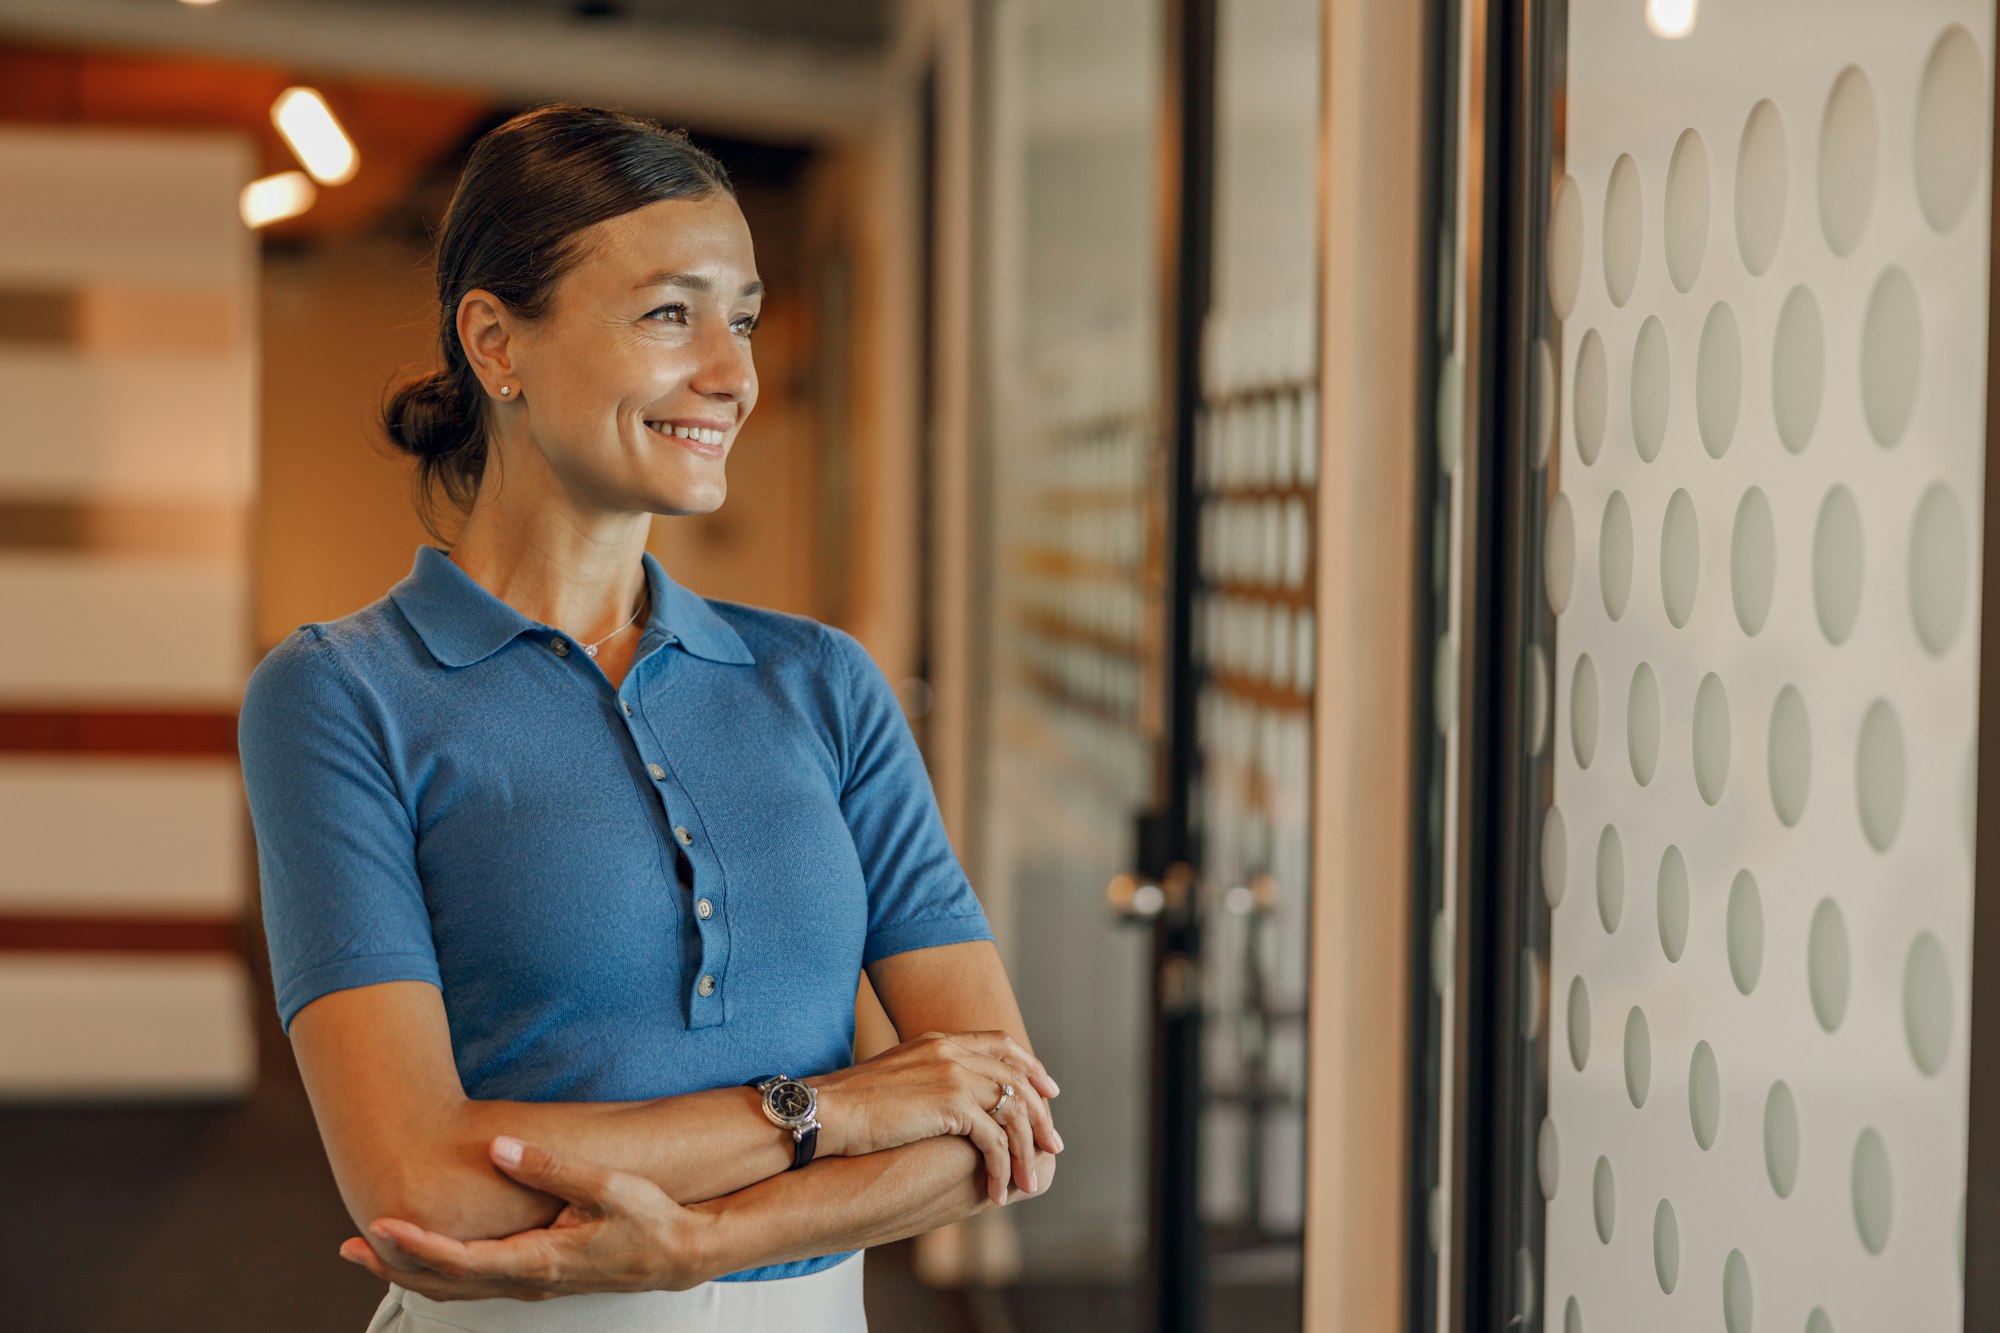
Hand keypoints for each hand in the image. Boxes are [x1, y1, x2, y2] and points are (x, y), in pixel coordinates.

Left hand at [338, 1136, 714, 1298]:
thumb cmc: (647, 1220)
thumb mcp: (606, 1186)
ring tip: (370, 1250)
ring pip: (456, 1286)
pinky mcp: (536, 1277)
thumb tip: (500, 1147)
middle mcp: (528, 1279)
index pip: (462, 1259)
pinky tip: (427, 1255)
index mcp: (539, 1260)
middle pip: (445, 1282)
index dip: (416, 1244)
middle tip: (348, 1247)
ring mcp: (531, 1283)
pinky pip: (475, 1282)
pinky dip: (440, 1271)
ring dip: (410, 1270)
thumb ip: (550, 1166)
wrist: (677, 1255)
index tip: (379, 1226)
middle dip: (393, 1265)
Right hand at [810, 1030, 1061, 1206]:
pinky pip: (994, 1141)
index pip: (1001, 1043)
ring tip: (1029, 1182)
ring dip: (1025, 1152)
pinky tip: (996, 1192)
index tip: (1047, 1090)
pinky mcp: (951, 1107)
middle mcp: (953, 1052)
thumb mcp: (897, 1077)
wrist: (826, 1111)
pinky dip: (1001, 1169)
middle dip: (1039, 1115)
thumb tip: (945, 1101)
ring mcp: (954, 1076)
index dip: (1030, 1066)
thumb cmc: (850, 1104)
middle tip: (1052, 1144)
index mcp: (940, 1041)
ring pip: (1011, 1113)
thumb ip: (928, 1078)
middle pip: (1017, 1079)